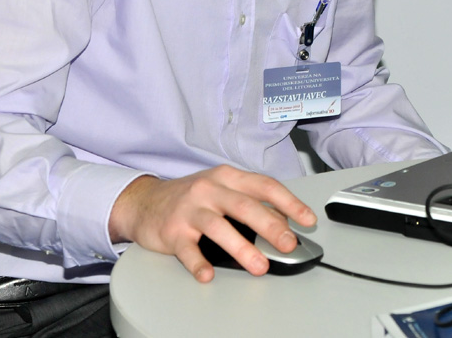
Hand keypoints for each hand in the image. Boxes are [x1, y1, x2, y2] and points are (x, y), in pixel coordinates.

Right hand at [109, 165, 316, 281]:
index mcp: (228, 177)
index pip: (265, 186)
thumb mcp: (222, 190)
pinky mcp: (172, 231)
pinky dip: (198, 263)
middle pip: (245, 206)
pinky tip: (209, 273)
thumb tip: (283, 222)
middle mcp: (209, 190)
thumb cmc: (191, 197)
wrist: (144, 202)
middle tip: (288, 243)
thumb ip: (250, 201)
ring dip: (242, 248)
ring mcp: (189, 210)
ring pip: (219, 227)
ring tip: (259, 266)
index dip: (289, 203)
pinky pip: (187, 249)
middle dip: (271, 226)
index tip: (307, 219)